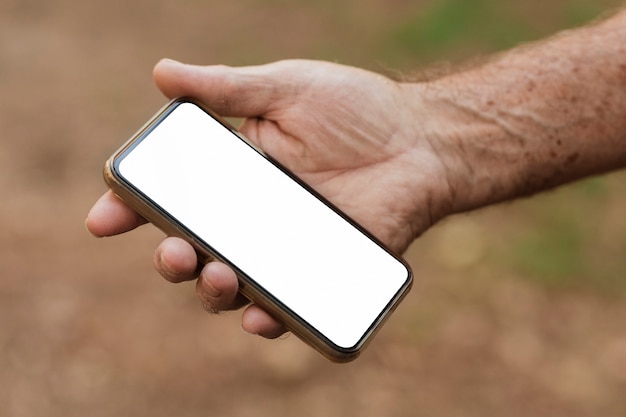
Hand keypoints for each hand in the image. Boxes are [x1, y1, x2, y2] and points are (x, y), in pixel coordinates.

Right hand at [86, 59, 453, 337]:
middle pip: (195, 249)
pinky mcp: (323, 271)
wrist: (423, 140)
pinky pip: (289, 308)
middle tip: (175, 251)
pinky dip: (269, 320)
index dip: (133, 210)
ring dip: (212, 291)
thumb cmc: (357, 109)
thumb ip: (227, 88)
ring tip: (219, 275)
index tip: (104, 219)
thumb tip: (162, 74)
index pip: (173, 196)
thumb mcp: (286, 88)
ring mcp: (286, 247)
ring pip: (233, 285)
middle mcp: (253, 216)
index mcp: (236, 173)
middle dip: (172, 258)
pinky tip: (259, 317)